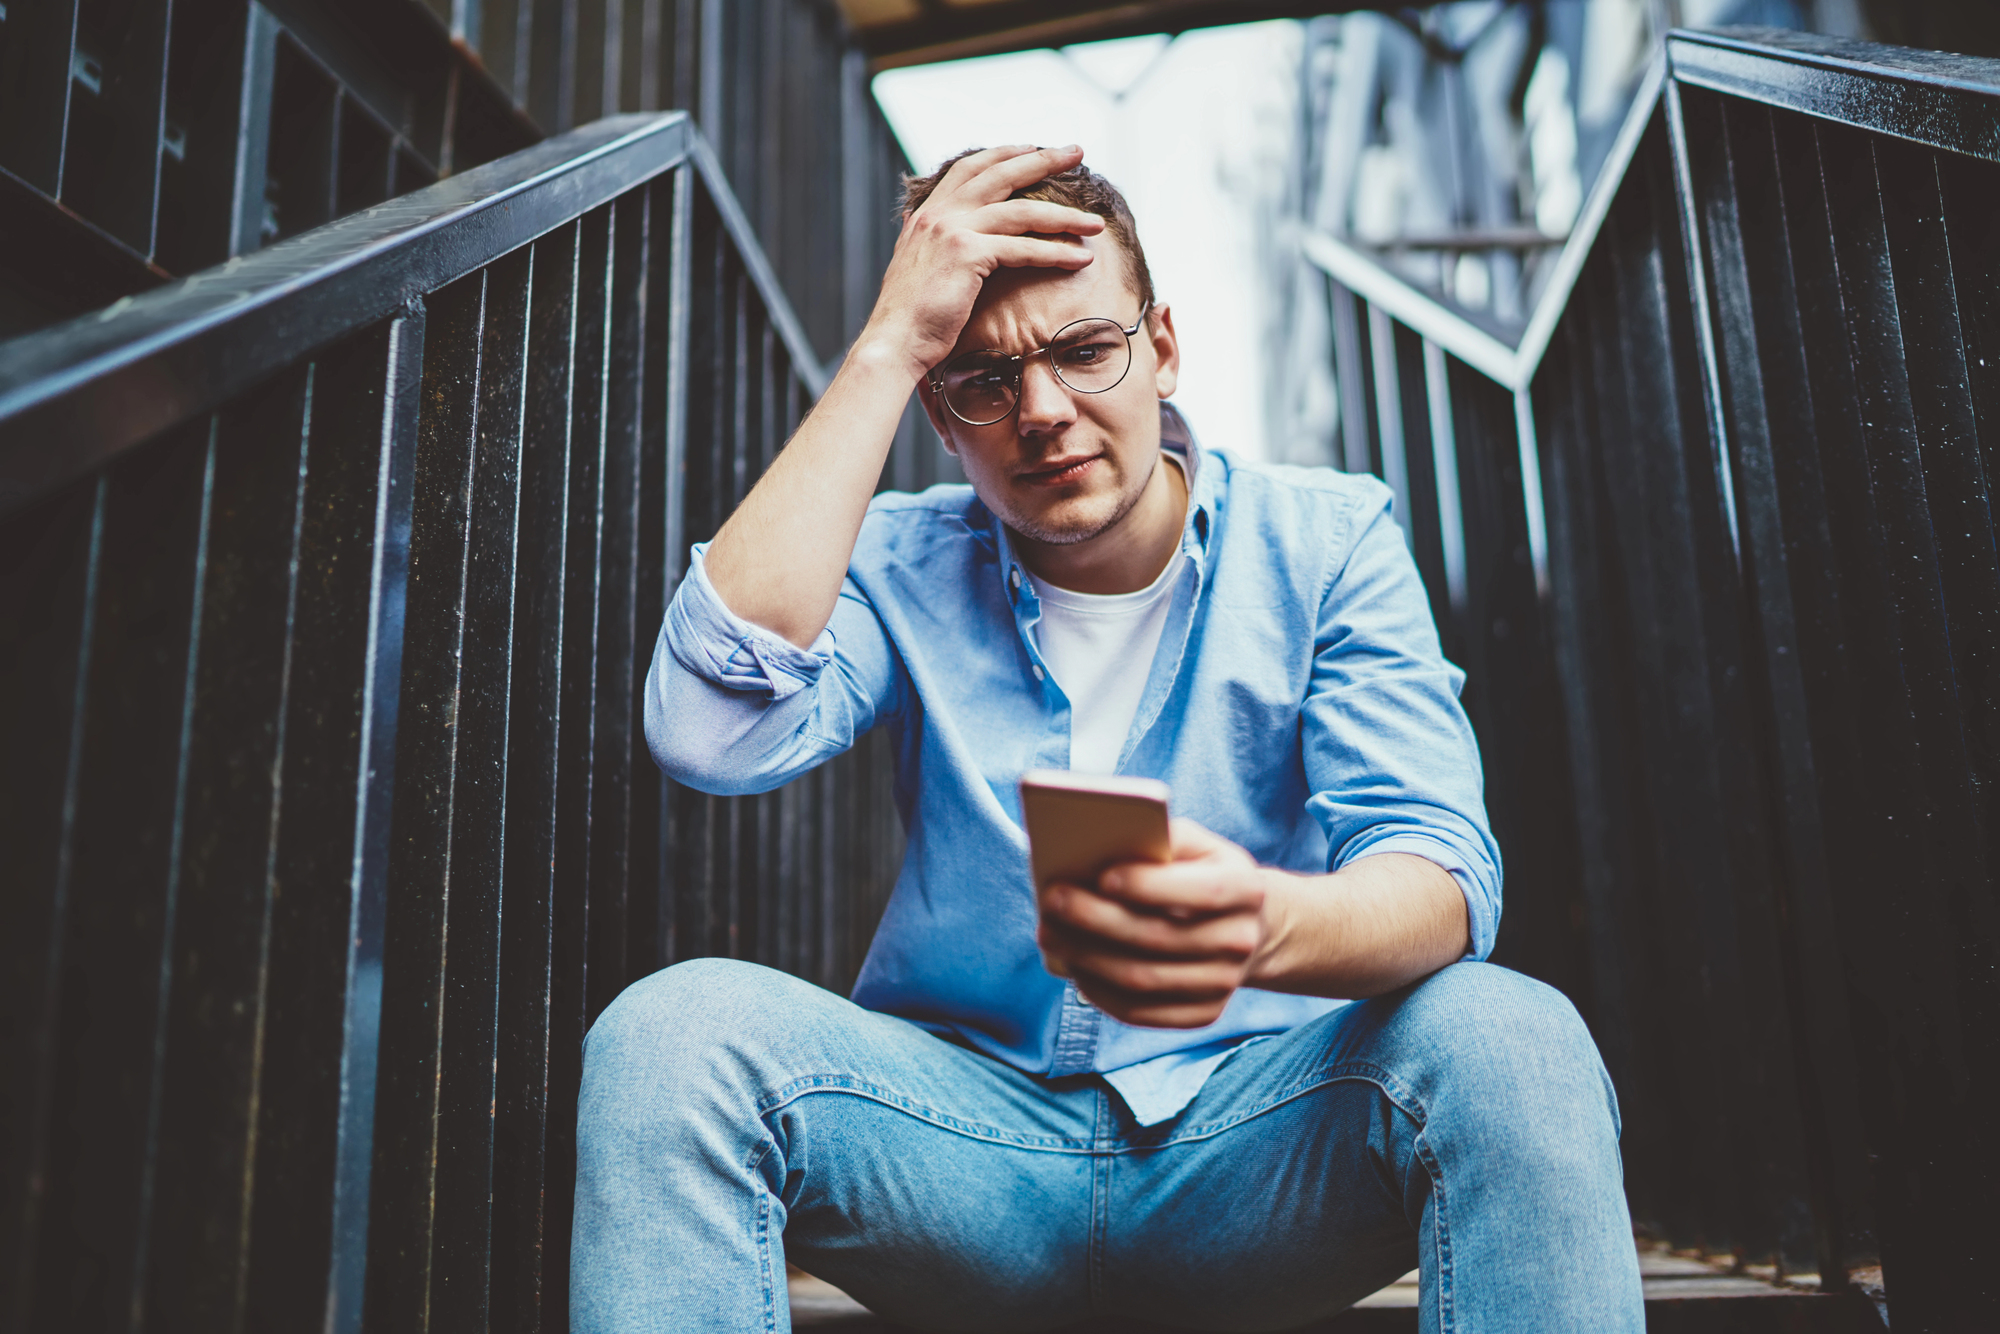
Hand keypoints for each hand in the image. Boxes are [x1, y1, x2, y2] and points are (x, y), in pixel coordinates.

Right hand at [856, 145, 1105, 381]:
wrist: (892, 342)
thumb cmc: (908, 317)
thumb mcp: (911, 264)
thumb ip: (920, 237)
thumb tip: (915, 217)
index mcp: (927, 213)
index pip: (971, 168)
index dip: (1004, 155)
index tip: (1033, 148)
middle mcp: (939, 213)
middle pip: (1001, 174)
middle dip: (1044, 159)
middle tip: (1076, 152)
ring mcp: (952, 230)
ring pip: (1021, 211)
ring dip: (1064, 216)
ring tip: (1095, 223)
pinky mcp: (967, 255)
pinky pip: (1023, 248)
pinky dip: (1056, 252)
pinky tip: (1080, 259)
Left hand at [1036, 818, 1271, 1028]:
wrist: (1245, 926)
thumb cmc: (1199, 871)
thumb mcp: (1194, 844)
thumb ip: (1158, 838)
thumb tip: (1096, 850)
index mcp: (1246, 889)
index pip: (1201, 892)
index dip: (1150, 885)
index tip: (1102, 875)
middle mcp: (1240, 941)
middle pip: (1159, 938)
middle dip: (1097, 920)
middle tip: (1051, 901)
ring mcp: (1224, 983)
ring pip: (1143, 980)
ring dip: (1087, 958)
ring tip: (1049, 934)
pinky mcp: (1203, 1013)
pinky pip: (1141, 1012)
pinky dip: (1099, 991)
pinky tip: (1072, 967)